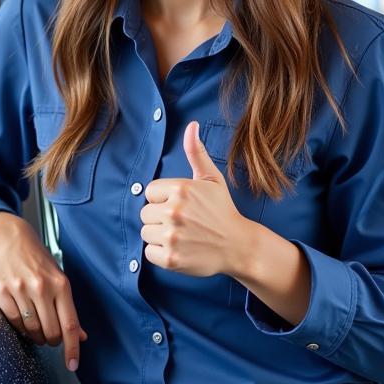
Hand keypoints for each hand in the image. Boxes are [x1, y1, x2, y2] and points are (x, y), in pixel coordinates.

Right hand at [0, 212, 87, 370]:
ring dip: (36, 335)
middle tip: (50, 337)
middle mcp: (41, 286)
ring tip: (36, 328)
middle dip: (51, 340)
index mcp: (61, 284)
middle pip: (50, 331)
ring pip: (31, 328)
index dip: (72, 348)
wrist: (11, 241)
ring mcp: (19, 288)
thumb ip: (69, 309)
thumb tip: (81, 337)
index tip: (72, 365)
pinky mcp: (1, 291)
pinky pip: (14, 320)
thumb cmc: (39, 263)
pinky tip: (23, 320)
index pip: (69, 324)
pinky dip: (20, 326)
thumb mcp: (59, 281)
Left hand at [140, 120, 251, 277]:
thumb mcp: (211, 179)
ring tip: (181, 235)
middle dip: (159, 218)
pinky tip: (179, 249)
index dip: (162, 200)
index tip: (181, 206)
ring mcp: (172, 236)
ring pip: (145, 233)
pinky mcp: (171, 258)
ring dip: (159, 236)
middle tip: (182, 223)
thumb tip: (191, 124)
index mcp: (181, 189)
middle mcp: (175, 211)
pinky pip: (149, 253)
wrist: (239, 245)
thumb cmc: (222, 210)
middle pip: (145, 213)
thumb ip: (196, 152)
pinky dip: (160, 254)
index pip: (149, 192)